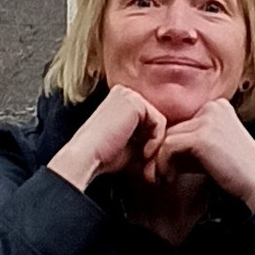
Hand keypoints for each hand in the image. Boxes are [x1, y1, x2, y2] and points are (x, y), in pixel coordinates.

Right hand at [47, 85, 165, 190]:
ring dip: (154, 143)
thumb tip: (167, 143)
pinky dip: (155, 141)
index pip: (149, 120)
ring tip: (142, 157)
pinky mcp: (136, 102)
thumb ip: (145, 137)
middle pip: (155, 119)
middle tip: (143, 161)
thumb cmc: (104, 156)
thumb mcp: (131, 144)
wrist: (86, 158)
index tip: (139, 160)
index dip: (148, 142)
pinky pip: (160, 122)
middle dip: (153, 142)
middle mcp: (124, 93)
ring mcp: (129, 95)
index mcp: (121, 100)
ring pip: (159, 121)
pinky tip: (142, 152)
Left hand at [145, 98, 254, 209]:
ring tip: (163, 178)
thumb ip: (188, 142)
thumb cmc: (236, 172)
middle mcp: (212, 107)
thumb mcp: (209, 149)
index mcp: (217, 106)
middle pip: (173, 128)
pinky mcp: (202, 136)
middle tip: (159, 175)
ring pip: (167, 137)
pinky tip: (169, 178)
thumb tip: (156, 148)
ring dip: (160, 161)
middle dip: (163, 154)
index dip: (171, 146)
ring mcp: (208, 120)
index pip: (182, 123)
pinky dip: (163, 164)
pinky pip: (168, 147)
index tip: (167, 166)